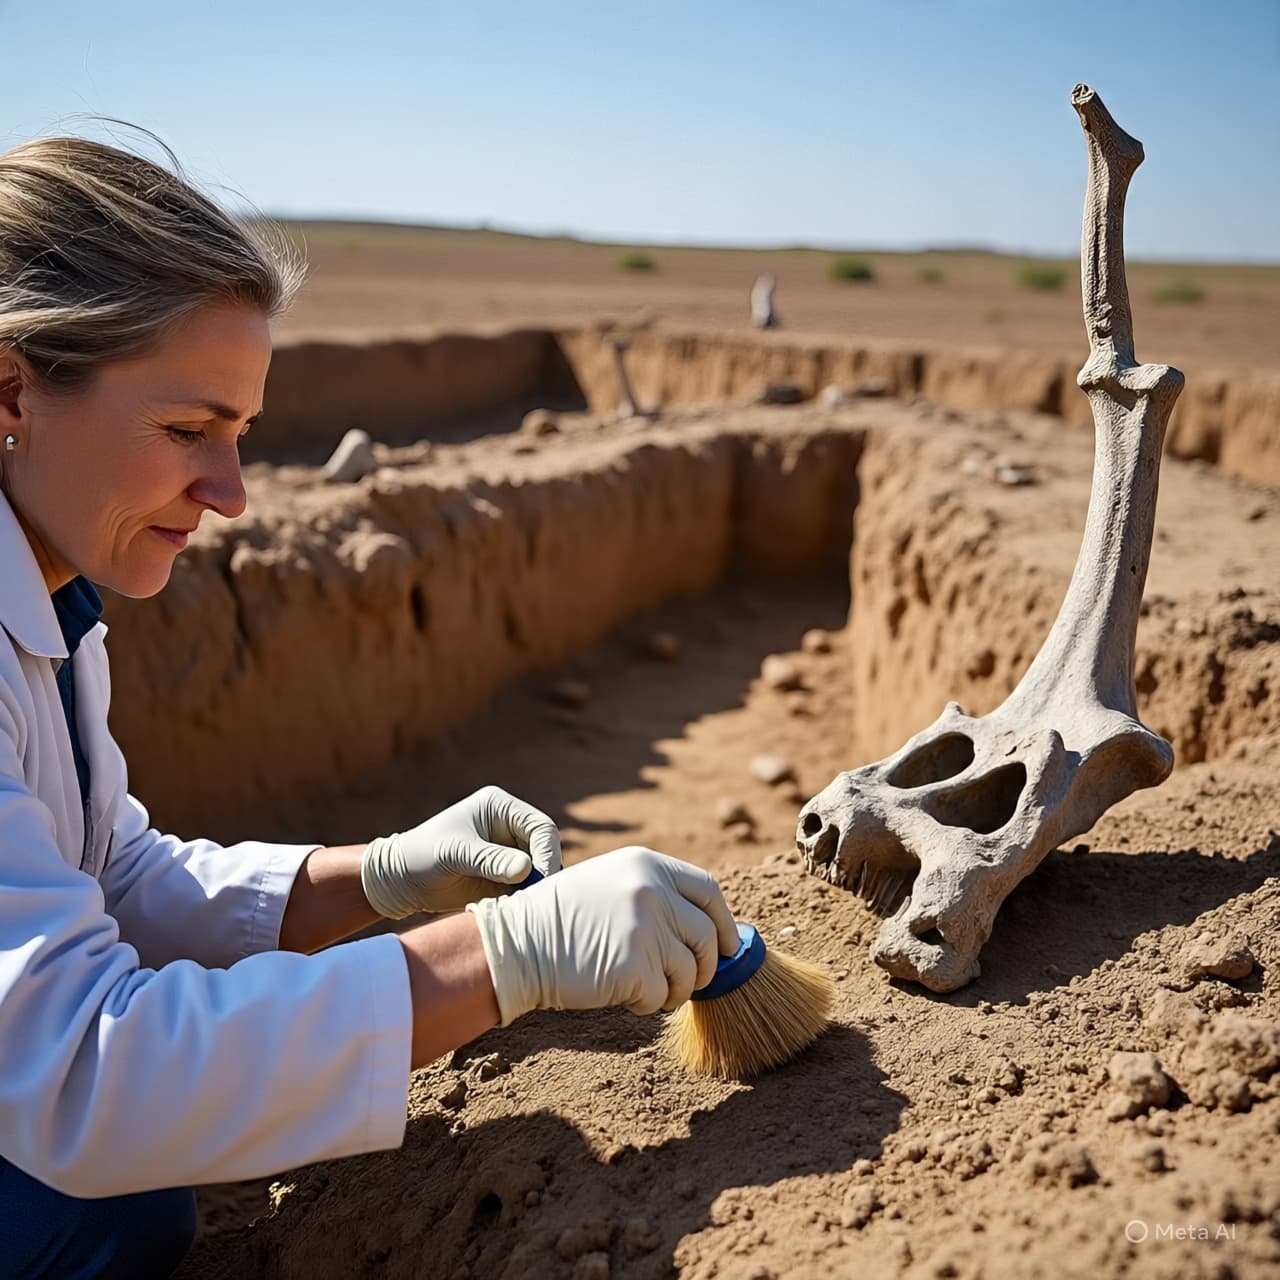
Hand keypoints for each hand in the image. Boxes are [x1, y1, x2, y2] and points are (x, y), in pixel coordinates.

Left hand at [361, 786, 561, 917]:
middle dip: (544, 872)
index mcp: (500, 808)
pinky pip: (525, 887)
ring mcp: (507, 852)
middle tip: (536, 896)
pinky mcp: (503, 876)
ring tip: (522, 904)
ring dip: (535, 887)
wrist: (401, 880)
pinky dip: (524, 898)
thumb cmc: (423, 855)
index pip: (540, 827)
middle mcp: (509, 827)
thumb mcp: (456, 854)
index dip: (546, 852)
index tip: (539, 877)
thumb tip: (527, 869)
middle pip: (545, 849)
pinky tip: (513, 909)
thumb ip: (491, 860)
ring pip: (538, 870)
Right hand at [466, 846, 738, 1024]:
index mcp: (647, 864)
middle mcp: (651, 890)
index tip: (727, 946)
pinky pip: (661, 997)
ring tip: (643, 988)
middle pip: (707, 936)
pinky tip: (620, 994)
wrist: (517, 944)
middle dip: (705, 966)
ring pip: (690, 972)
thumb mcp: (611, 883)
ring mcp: (644, 928)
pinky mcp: (634, 967)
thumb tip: (709, 931)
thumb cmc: (562, 920)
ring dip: (674, 990)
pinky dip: (647, 1004)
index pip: (708, 891)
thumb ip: (656, 894)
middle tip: (687, 981)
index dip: (724, 923)